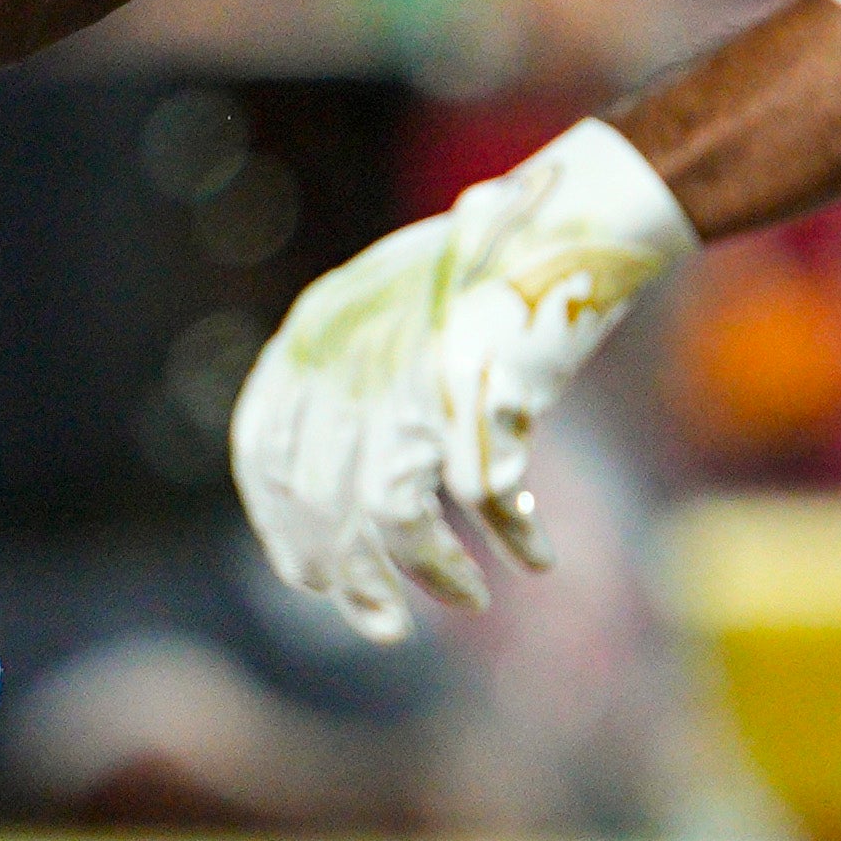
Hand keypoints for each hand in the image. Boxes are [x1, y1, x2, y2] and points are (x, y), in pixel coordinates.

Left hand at [234, 118, 694, 641]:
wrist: (574, 215)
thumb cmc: (492, 265)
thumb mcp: (395, 307)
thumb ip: (353, 378)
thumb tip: (340, 502)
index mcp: (321, 326)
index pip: (265, 450)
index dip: (283, 526)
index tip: (313, 578)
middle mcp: (354, 350)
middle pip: (324, 497)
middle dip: (352, 577)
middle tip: (384, 625)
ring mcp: (415, 370)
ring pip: (391, 515)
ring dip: (428, 574)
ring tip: (467, 599)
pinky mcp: (484, 390)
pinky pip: (484, 497)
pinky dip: (509, 537)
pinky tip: (534, 556)